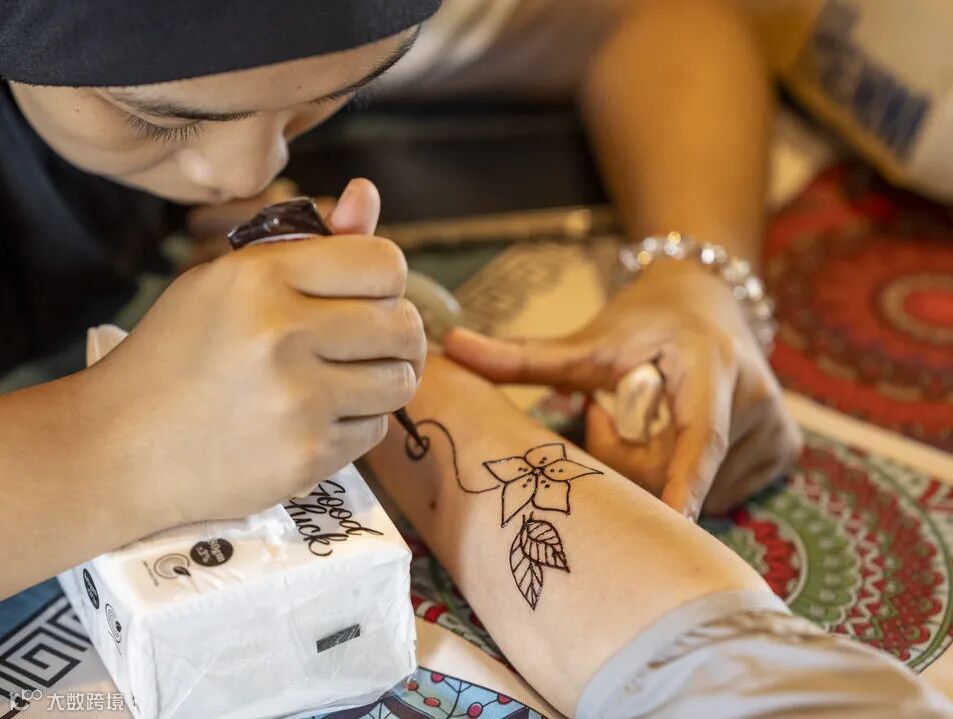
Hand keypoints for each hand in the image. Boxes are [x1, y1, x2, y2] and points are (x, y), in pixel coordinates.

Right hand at [92, 179, 425, 523]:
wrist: (119, 448)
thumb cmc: (176, 355)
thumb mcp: (227, 282)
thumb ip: (309, 242)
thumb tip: (366, 192)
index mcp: (261, 277)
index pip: (384, 263)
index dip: (385, 281)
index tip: (366, 298)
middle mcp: (283, 334)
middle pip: (404, 325)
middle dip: (395, 334)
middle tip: (364, 344)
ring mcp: (298, 401)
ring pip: (400, 381)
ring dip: (381, 381)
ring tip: (342, 381)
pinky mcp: (306, 457)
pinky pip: (376, 430)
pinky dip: (356, 425)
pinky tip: (315, 419)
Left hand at [442, 259, 800, 518]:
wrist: (708, 301)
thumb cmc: (644, 323)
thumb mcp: (590, 338)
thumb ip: (524, 355)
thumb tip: (449, 346)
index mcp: (709, 365)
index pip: (697, 434)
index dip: (684, 480)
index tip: (675, 522)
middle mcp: (755, 398)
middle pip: (675, 471)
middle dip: (628, 456)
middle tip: (615, 412)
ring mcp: (776, 428)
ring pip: (700, 490)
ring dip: (659, 468)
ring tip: (657, 417)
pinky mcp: (785, 451)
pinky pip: (723, 491)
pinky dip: (691, 477)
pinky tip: (684, 435)